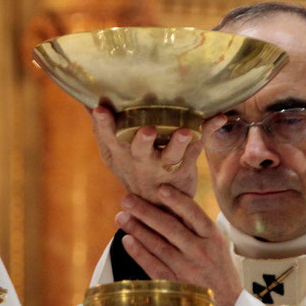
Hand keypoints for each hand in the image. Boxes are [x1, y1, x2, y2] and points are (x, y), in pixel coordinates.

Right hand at [91, 108, 221, 203]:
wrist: (158, 207)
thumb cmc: (132, 170)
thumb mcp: (112, 153)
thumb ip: (101, 128)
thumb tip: (86, 98)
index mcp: (121, 154)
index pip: (109, 138)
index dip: (104, 125)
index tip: (100, 109)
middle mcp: (141, 162)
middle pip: (140, 152)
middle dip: (142, 141)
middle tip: (146, 130)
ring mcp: (164, 167)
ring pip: (171, 156)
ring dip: (178, 143)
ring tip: (186, 131)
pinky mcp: (185, 167)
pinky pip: (197, 148)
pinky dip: (209, 132)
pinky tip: (219, 118)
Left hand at [114, 184, 240, 305]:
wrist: (227, 301)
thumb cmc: (219, 267)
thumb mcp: (217, 242)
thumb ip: (197, 226)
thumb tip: (170, 203)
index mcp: (213, 237)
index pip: (193, 214)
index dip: (176, 200)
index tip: (160, 188)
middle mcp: (200, 251)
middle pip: (170, 227)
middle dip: (146, 212)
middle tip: (127, 200)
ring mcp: (187, 268)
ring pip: (158, 245)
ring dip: (137, 229)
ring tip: (121, 217)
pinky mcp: (175, 283)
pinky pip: (153, 265)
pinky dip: (139, 253)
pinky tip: (127, 240)